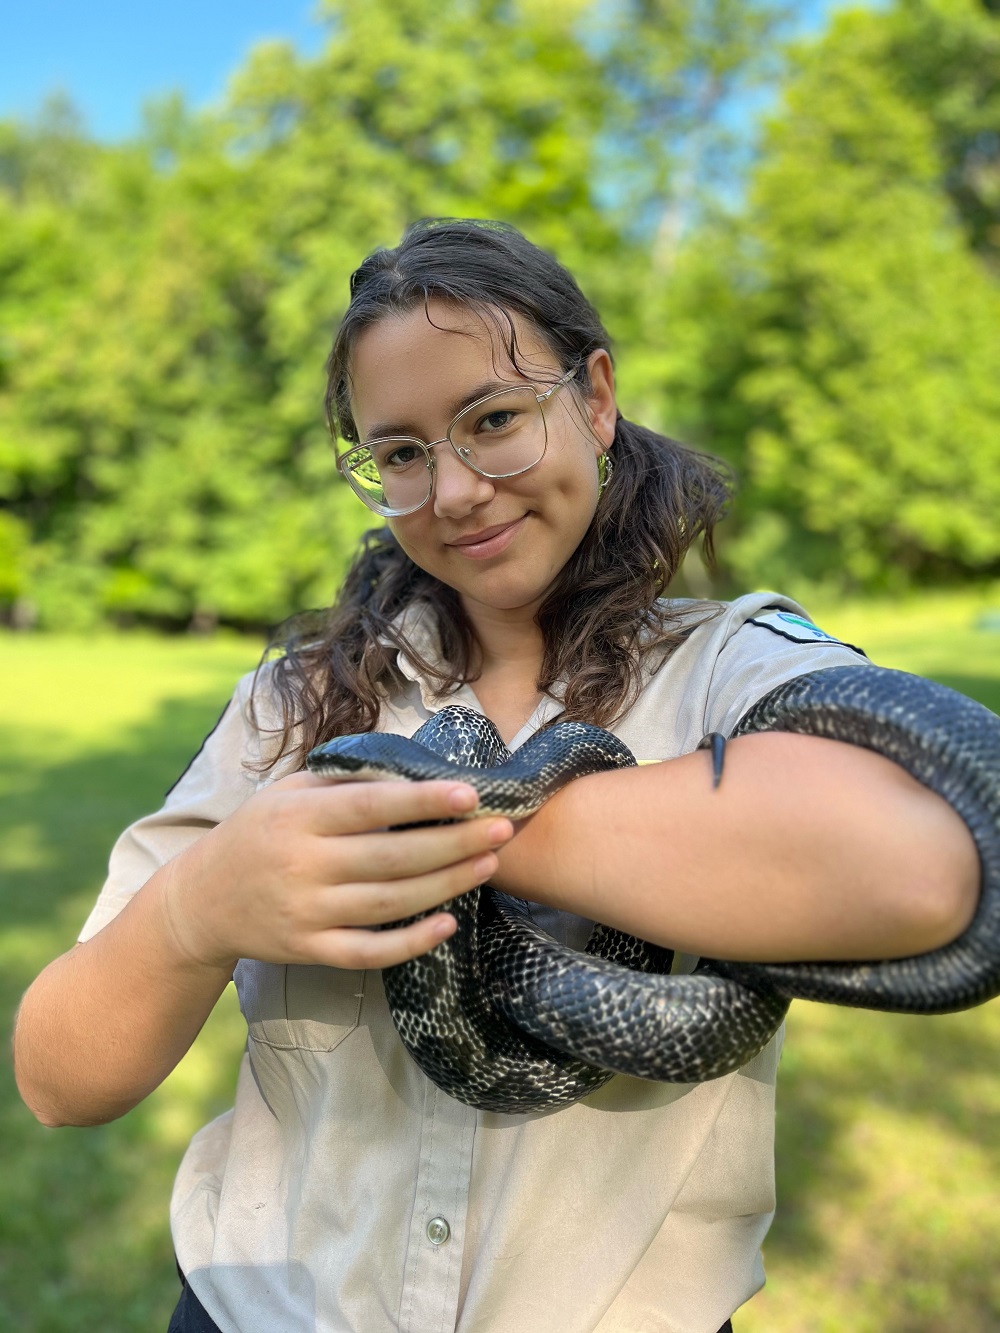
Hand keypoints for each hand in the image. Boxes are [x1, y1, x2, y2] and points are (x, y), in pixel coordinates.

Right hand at [154, 775, 513, 972]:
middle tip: (502, 828)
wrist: (202, 901)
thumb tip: (415, 769)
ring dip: (446, 885)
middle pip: (392, 857)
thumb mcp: (290, 792)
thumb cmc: (259, 832)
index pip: (371, 806)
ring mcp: (306, 913)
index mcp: (299, 817)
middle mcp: (303, 866)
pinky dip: (411, 943)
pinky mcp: (309, 951)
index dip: (422, 801)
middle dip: (454, 843)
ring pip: (389, 903)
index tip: (470, 793)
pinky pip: (368, 952)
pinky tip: (447, 925)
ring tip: (488, 864)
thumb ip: (346, 781)